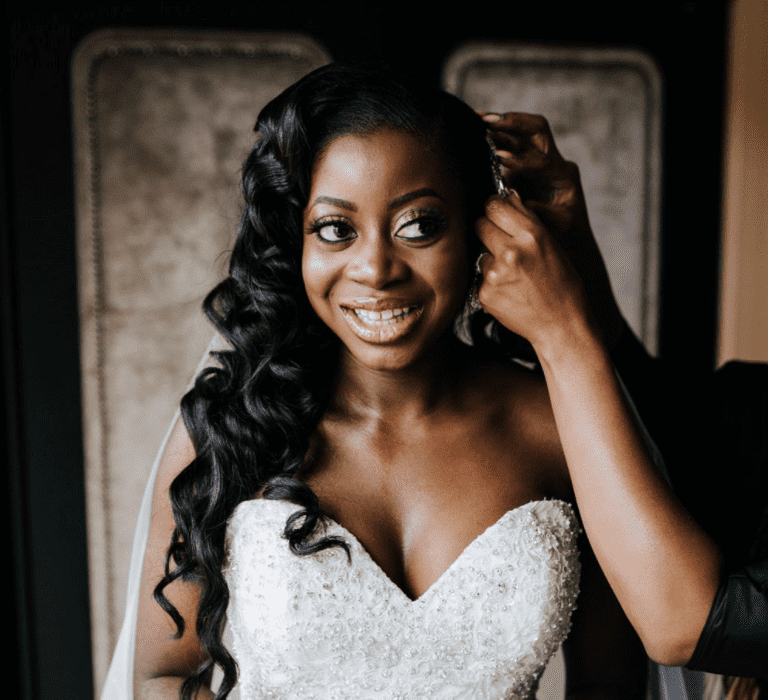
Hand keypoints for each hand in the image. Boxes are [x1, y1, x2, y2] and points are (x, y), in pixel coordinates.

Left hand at [475, 192, 598, 359]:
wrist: (561, 326)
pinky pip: (481, 277)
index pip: (495, 205)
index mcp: (533, 234)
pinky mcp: (486, 293)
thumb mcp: (553, 246)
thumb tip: (507, 197)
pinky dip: (491, 282)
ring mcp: (495, 273)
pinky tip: (510, 290)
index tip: (496, 213)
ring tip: (513, 274)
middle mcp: (512, 251)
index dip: (494, 208)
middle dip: (488, 230)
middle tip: (501, 242)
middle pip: (480, 224)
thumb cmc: (562, 286)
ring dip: (491, 258)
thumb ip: (528, 221)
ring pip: (480, 252)